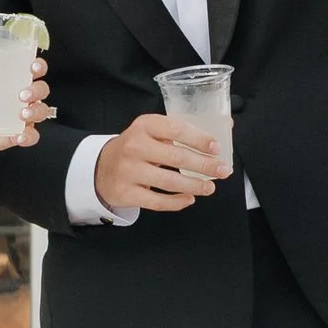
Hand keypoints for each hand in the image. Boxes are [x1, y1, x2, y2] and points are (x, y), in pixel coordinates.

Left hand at [0, 59, 52, 158]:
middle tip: (23, 94)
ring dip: (36, 112)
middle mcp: (25, 98)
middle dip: (37, 90)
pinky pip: (32, 136)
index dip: (38, 66)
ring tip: (22, 115)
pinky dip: (28, 136)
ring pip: (42, 111)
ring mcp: (25, 117)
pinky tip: (19, 136)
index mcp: (15, 82)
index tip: (33, 66)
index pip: (34, 70)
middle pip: (42, 89)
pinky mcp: (21, 134)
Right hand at [94, 111, 228, 214]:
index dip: (199, 139)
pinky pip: (157, 201)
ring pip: (169, 181)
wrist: (102, 167)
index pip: (176, 129)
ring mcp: (129, 170)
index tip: (216, 148)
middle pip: (176, 157)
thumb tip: (225, 127)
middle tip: (223, 171)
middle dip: (204, 165)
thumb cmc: (137, 148)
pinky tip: (189, 199)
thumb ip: (182, 131)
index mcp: (145, 125)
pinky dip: (176, 202)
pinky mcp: (126, 192)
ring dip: (194, 185)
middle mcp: (135, 145)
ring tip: (210, 187)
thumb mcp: (152, 132)